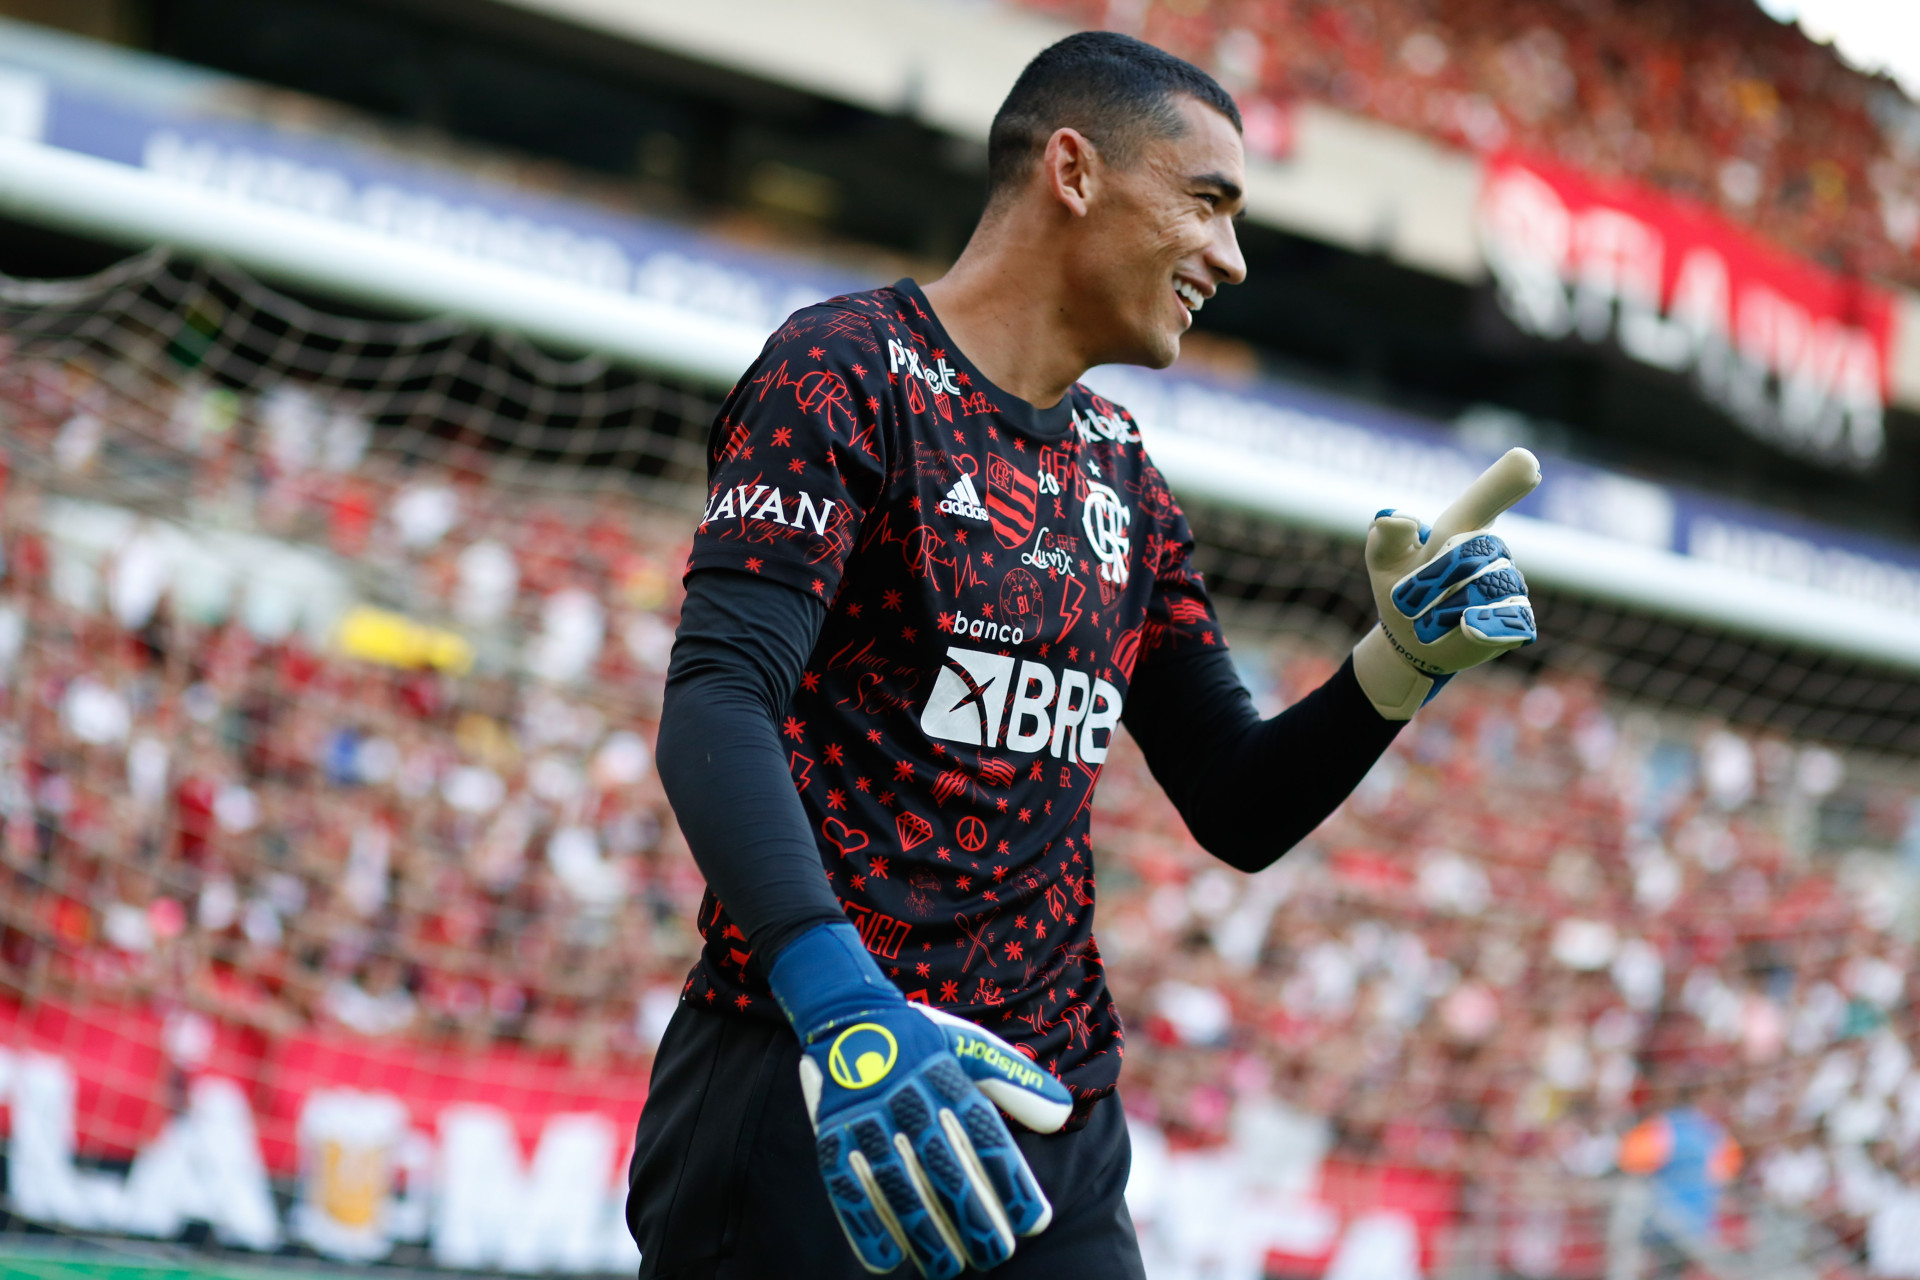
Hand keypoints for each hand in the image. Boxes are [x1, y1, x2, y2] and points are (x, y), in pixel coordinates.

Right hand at [768, 922, 1071, 1276]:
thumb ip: (1018, 1083)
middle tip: (998, 1253)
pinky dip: (863, 1222)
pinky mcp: (832, 1135)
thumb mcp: (972, 1047)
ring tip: (948, 1267)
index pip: (985, 1135)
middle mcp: (907, 1097)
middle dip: (973, 1215)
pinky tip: (886, 1257)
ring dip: (924, 1231)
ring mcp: (867, 1118)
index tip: (1036, 1220)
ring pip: (898, 1184)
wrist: (846, 1013)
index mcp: (946, 1075)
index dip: (1011, 1179)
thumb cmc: (922, 1040)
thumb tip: (1065, 1116)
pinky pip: (846, 1184)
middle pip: (944, 1165)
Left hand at [1351, 447, 1540, 719]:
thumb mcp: (1384, 560)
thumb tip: (1392, 518)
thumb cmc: (1400, 588)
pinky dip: (1482, 627)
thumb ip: (1386, 537)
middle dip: (1435, 578)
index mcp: (1461, 528)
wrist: (1415, 641)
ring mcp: (1509, 585)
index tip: (1527, 462)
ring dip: (1448, 607)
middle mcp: (1492, 551)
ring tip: (1431, 617)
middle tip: (1411, 598)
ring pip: (1492, 588)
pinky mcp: (1517, 620)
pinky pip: (1508, 620)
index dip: (1503, 482)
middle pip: (1476, 554)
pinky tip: (1464, 628)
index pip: (1482, 501)